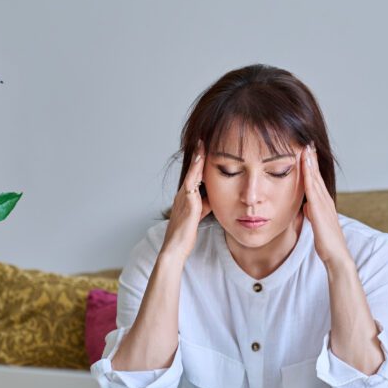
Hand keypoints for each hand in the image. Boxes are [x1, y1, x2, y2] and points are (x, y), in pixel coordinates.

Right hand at [161, 140, 211, 261]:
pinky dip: (196, 171)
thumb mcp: (199, 216)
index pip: (193, 177)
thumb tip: (212, 197)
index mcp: (185, 198)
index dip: (199, 163)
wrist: (175, 248)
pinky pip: (192, 183)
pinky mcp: (188, 203)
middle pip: (191, 171)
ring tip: (202, 144)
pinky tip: (201, 161)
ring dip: (197, 159)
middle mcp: (182, 195)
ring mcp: (183, 198)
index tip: (205, 149)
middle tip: (203, 139)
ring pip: (191, 174)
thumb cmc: (186, 235)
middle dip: (197, 156)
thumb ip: (205, 205)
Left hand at [301, 144, 350, 268]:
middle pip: (317, 174)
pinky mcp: (319, 209)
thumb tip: (306, 207)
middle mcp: (325, 200)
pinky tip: (304, 163)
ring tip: (306, 146)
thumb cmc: (327, 244)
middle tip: (307, 141)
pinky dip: (308, 173)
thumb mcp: (316, 224)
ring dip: (310, 161)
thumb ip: (312, 214)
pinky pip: (312, 187)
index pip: (316, 180)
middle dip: (312, 158)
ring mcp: (323, 204)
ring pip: (315, 177)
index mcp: (324, 204)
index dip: (312, 165)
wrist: (336, 256)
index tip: (307, 151)